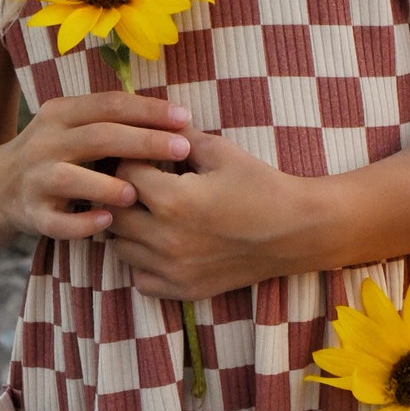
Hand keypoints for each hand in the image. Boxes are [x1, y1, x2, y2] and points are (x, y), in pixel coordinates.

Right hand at [0, 92, 193, 240]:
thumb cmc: (54, 154)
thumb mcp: (72, 127)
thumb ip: (110, 121)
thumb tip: (175, 119)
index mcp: (61, 114)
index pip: (109, 105)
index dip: (148, 109)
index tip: (185, 117)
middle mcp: (46, 142)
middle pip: (99, 136)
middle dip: (144, 141)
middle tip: (182, 148)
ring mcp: (35, 179)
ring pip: (71, 178)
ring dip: (107, 185)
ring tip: (138, 192)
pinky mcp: (31, 214)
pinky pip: (57, 222)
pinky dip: (82, 223)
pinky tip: (107, 223)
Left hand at [102, 129, 318, 297]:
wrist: (296, 231)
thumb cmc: (261, 185)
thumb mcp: (220, 151)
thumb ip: (179, 136)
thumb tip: (149, 121)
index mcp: (171, 200)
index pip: (123, 173)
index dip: (131, 160)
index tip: (145, 157)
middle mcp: (165, 238)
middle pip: (114, 213)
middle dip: (123, 194)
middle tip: (142, 185)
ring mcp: (172, 268)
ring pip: (120, 248)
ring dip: (128, 229)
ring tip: (150, 214)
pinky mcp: (183, 288)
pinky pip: (140, 279)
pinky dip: (143, 263)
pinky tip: (161, 246)